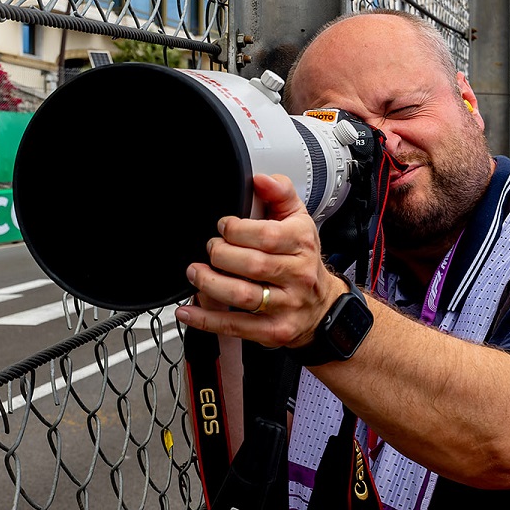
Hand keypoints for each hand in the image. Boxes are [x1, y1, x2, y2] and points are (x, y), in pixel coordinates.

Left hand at [175, 173, 347, 348]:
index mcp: (302, 245)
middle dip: (220, 254)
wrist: (322, 307)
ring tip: (194, 272)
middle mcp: (296, 276)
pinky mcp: (273, 331)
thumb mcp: (300, 221)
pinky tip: (187, 311)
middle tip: (209, 248)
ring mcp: (285, 306)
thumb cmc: (304, 261)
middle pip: (252, 265)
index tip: (222, 227)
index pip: (267, 236)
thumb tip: (261, 178)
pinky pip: (235, 326)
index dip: (236, 230)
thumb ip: (280, 194)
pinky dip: (206, 320)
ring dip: (209, 283)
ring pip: (242, 296)